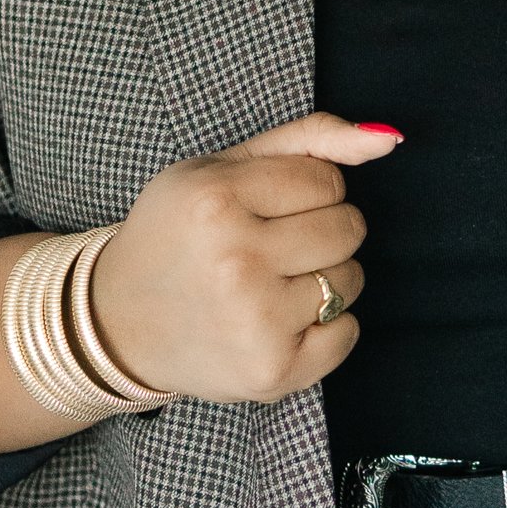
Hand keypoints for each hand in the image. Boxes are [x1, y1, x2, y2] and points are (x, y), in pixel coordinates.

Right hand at [90, 111, 400, 404]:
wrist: (117, 323)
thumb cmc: (180, 234)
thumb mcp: (222, 167)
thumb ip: (310, 138)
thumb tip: (389, 137)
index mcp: (215, 198)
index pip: (327, 181)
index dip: (305, 193)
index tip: (266, 209)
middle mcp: (234, 259)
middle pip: (348, 228)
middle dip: (320, 232)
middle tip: (268, 248)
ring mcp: (254, 320)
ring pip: (351, 280)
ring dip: (322, 279)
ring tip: (267, 285)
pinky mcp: (272, 370)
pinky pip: (348, 334)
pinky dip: (324, 329)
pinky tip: (277, 323)